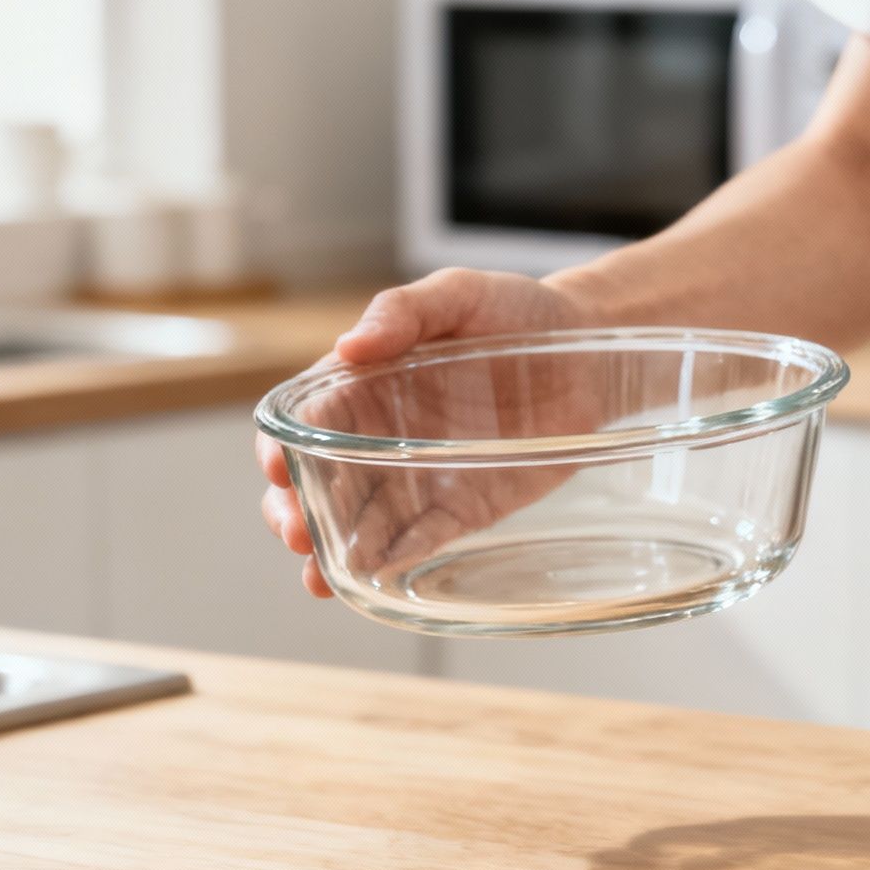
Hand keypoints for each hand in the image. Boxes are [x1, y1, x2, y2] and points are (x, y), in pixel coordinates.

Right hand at [257, 268, 597, 597]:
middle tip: (298, 531)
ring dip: (337, 549)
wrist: (592, 349)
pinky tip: (375, 576)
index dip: (282, 447)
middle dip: (297, 510)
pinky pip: (424, 538)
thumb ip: (404, 311)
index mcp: (366, 383)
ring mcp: (421, 475)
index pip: (307, 422)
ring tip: (322, 576)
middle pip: (320, 481)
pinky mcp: (465, 506)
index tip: (278, 468)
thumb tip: (350, 347)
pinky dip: (397, 558)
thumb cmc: (519, 311)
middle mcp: (383, 435)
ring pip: (361, 521)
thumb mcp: (460, 293)